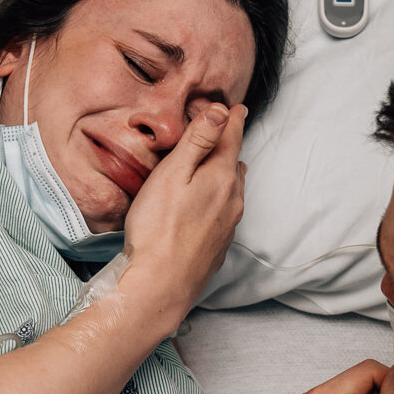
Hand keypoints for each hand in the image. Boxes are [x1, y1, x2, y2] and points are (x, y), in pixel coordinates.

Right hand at [120, 103, 245, 328]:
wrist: (160, 286)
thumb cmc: (157, 229)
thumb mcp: (173, 174)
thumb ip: (198, 141)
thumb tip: (222, 111)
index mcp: (221, 177)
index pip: (232, 137)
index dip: (232, 118)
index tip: (236, 107)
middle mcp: (232, 200)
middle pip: (234, 164)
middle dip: (229, 146)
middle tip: (223, 131)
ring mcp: (228, 226)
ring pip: (233, 190)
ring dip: (227, 174)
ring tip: (218, 165)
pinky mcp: (218, 247)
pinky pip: (226, 214)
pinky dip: (220, 200)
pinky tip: (207, 205)